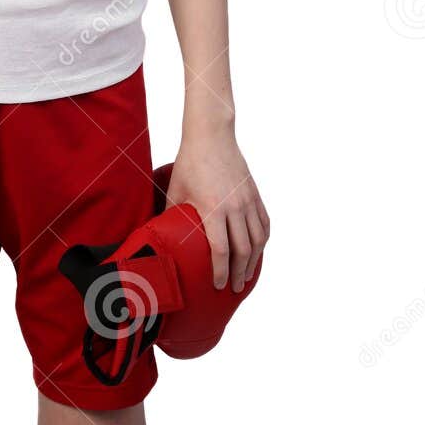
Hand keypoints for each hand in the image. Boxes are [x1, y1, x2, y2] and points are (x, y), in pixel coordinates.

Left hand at [166, 131, 268, 293]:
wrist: (212, 136)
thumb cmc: (189, 162)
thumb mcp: (176, 189)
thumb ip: (172, 214)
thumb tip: (161, 235)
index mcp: (213, 207)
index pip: (221, 249)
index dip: (220, 271)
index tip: (217, 286)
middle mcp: (234, 206)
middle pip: (242, 249)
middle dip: (238, 273)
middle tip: (233, 288)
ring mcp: (248, 200)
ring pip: (257, 240)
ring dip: (253, 261)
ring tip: (246, 276)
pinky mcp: (254, 194)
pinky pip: (264, 223)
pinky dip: (262, 241)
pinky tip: (257, 252)